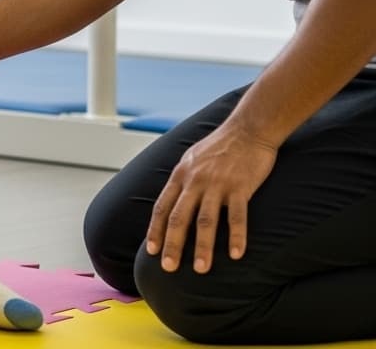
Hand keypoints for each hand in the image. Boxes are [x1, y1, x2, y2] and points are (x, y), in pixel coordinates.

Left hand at [146, 123, 277, 273]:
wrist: (248, 128)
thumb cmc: (220, 145)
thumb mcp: (191, 158)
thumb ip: (182, 180)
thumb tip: (172, 201)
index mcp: (180, 175)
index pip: (162, 207)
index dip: (156, 230)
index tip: (151, 250)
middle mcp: (194, 181)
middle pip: (179, 217)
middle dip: (172, 244)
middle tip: (168, 267)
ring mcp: (217, 184)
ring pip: (206, 220)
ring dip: (203, 247)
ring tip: (201, 269)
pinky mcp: (240, 186)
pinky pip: (237, 216)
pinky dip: (237, 236)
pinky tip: (237, 254)